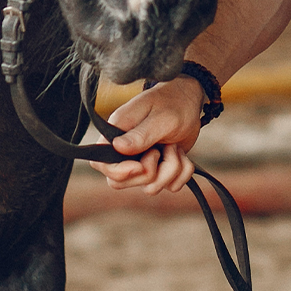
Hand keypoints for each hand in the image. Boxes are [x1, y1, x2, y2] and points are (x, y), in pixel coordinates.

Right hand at [90, 75, 204, 194]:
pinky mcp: (159, 169)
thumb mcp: (160, 118)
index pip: (101, 163)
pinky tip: (181, 153)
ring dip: (170, 169)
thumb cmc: (172, 103)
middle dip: (149, 172)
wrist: (190, 102)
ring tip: (174, 147)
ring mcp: (142, 162)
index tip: (140, 166)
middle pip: (122, 183)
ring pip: (150, 188)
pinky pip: (170, 186)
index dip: (119, 172)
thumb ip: (141, 135)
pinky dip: (182, 172)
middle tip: (161, 149)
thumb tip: (117, 147)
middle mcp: (125, 151)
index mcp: (117, 134)